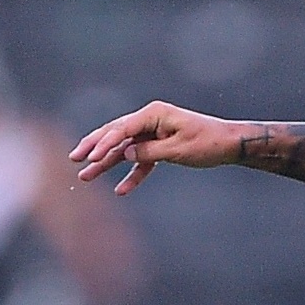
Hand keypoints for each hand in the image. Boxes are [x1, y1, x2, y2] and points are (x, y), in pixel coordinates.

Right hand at [70, 102, 241, 194]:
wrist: (230, 144)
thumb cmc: (208, 143)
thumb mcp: (178, 150)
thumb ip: (149, 152)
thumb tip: (125, 154)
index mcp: (154, 114)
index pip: (122, 129)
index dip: (104, 144)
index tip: (91, 158)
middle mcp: (150, 119)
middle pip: (115, 134)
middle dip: (94, 147)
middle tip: (74, 158)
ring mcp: (154, 132)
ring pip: (125, 148)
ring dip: (107, 163)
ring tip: (86, 176)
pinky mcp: (160, 145)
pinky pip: (142, 160)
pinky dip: (133, 174)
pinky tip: (121, 190)